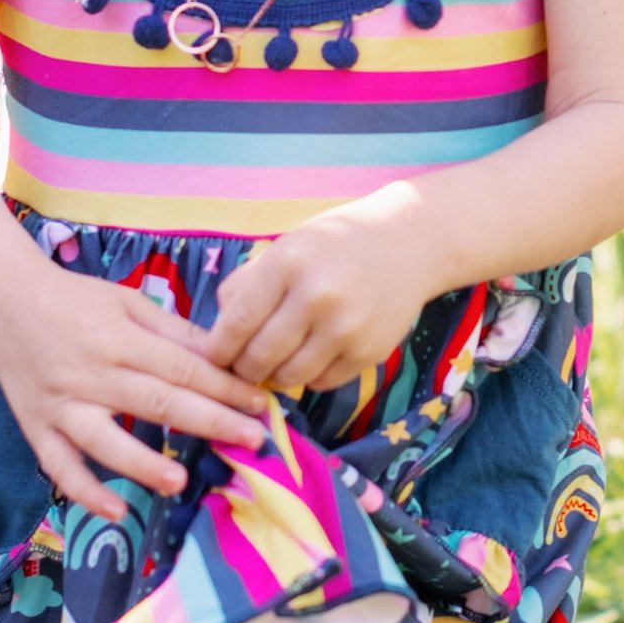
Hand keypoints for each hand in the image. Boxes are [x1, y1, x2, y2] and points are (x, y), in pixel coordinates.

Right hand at [0, 255, 271, 525]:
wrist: (1, 300)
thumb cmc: (73, 299)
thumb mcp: (127, 301)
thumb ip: (173, 332)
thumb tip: (224, 355)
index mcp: (118, 338)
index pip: (181, 367)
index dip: (223, 388)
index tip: (260, 404)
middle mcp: (90, 374)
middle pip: (155, 403)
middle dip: (208, 423)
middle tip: (251, 441)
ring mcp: (61, 404)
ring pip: (104, 441)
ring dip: (143, 464)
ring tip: (180, 482)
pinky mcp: (37, 427)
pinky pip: (60, 466)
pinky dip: (85, 492)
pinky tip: (115, 512)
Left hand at [203, 188, 442, 397]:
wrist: (410, 241)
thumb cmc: (337, 243)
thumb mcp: (288, 246)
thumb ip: (247, 284)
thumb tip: (217, 334)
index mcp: (289, 263)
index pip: (238, 322)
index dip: (218, 349)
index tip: (212, 357)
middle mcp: (318, 296)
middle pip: (259, 357)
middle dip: (243, 369)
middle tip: (242, 365)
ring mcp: (347, 328)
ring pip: (289, 378)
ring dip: (274, 376)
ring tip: (274, 362)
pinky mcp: (369, 352)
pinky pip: (321, 382)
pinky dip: (308, 376)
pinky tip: (311, 355)